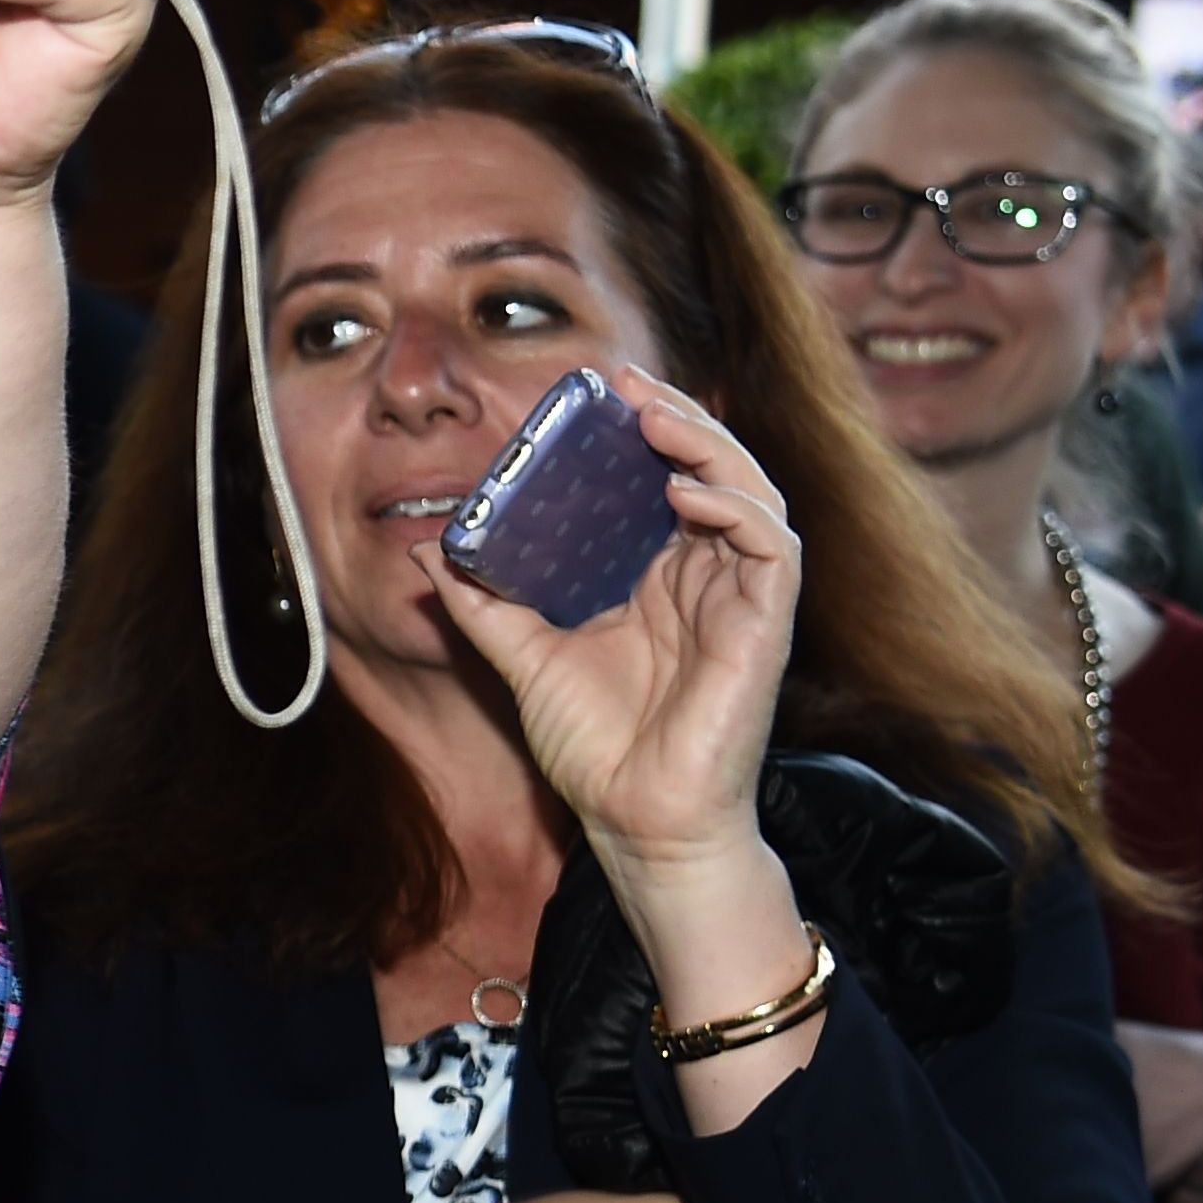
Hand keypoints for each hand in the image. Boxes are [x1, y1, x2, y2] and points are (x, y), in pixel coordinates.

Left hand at [419, 370, 797, 890]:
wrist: (633, 821)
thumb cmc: (594, 746)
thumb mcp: (521, 658)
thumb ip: (481, 603)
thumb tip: (430, 549)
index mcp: (657, 575)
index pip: (661, 478)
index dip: (639, 430)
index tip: (594, 391)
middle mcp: (706, 576)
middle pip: (710, 469)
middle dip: (674, 417)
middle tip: (624, 382)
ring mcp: (741, 597)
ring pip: (750, 492)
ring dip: (708, 446)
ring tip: (654, 417)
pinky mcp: (766, 625)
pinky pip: (772, 547)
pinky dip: (735, 509)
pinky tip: (686, 492)